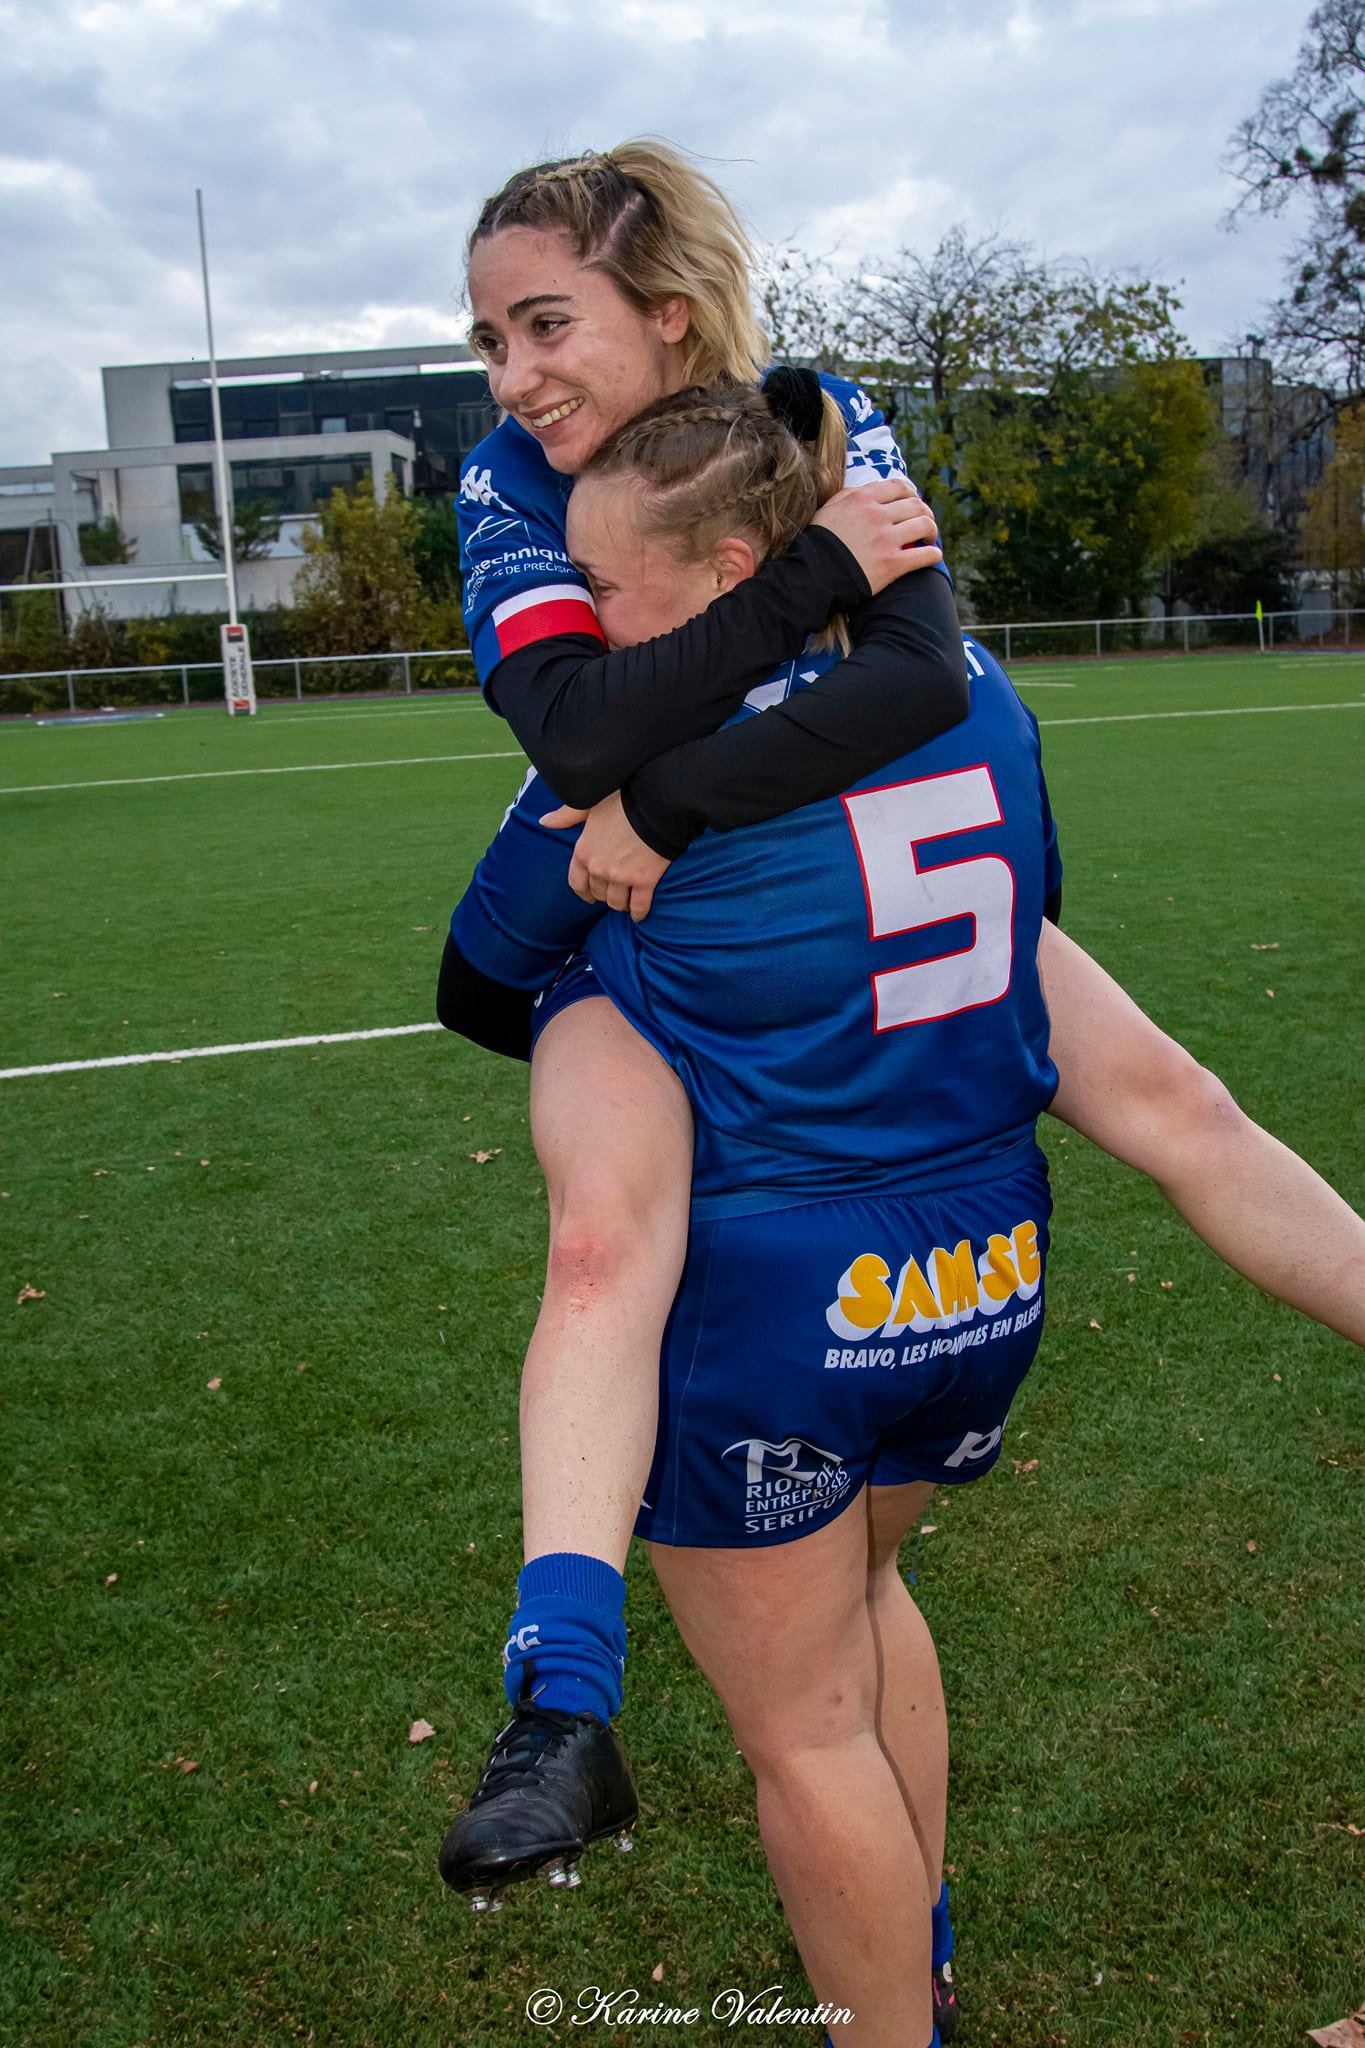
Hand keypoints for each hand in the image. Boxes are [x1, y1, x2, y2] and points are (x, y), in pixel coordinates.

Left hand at [540, 791, 670, 919]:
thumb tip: (544, 821)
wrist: (655, 803)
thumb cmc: (622, 800)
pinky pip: (640, 906)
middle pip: (598, 894)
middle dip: (604, 895)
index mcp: (583, 851)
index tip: (589, 896)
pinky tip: (639, 915)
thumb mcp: (589, 804)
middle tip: (613, 892)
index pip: (576, 882)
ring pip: (617, 902)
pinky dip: (639, 913)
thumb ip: (566, 816)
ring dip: (620, 904)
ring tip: (626, 902)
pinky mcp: (645, 881)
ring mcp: (622, 877)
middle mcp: (599, 868)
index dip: (583, 892)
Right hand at [812, 478, 942, 594]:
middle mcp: (876, 515)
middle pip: (915, 505)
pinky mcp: (891, 564)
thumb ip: (847, 496)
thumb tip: (864, 491)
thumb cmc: (818, 544)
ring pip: (924, 525)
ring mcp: (885, 540)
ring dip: (932, 531)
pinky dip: (934, 554)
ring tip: (929, 538)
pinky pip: (924, 556)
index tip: (913, 501)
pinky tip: (934, 556)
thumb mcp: (827, 510)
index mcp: (861, 499)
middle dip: (925, 512)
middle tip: (925, 522)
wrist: (812, 577)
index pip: (898, 487)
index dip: (911, 493)